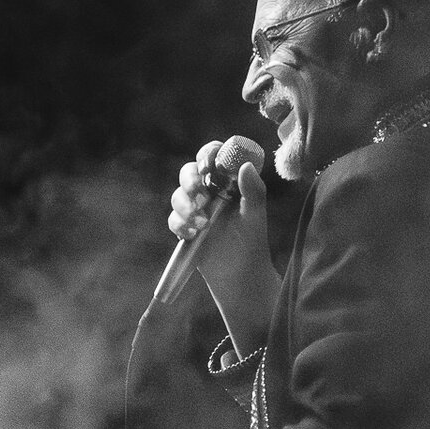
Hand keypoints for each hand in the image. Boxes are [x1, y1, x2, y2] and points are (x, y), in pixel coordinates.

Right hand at [167, 140, 274, 335]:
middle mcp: (210, 192)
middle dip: (190, 180)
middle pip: (189, 172)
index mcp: (228, 182)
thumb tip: (245, 167)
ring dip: (185, 206)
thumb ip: (253, 191)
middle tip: (199, 193)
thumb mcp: (255, 216)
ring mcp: (196, 209)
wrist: (240, 275)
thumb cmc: (252, 242)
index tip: (209, 163)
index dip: (208, 153)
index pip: (215, 157)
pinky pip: (173, 219)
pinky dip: (180, 224)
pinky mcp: (185, 227)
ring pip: (178, 195)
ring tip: (202, 224)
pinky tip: (193, 235)